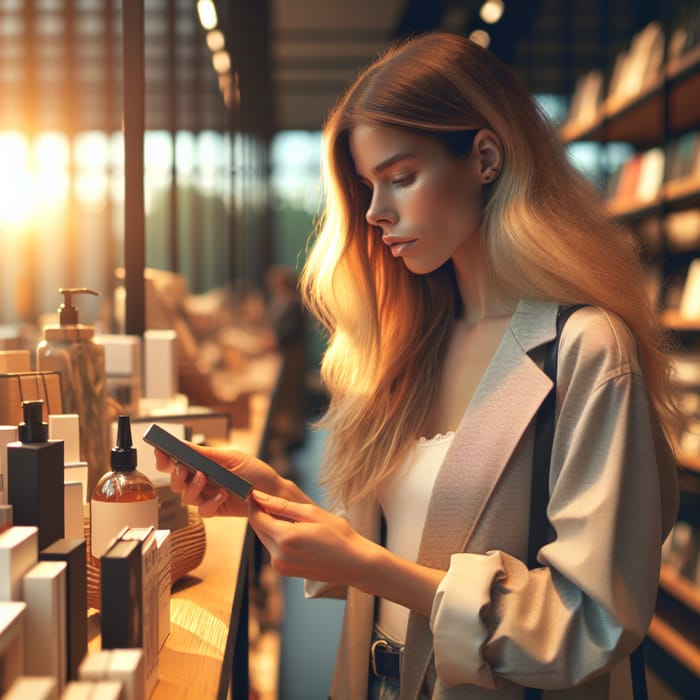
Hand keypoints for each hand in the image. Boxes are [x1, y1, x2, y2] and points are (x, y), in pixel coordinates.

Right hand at [154, 443, 296, 516]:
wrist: (272, 490)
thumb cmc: (254, 471)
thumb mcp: (231, 457)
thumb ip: (206, 454)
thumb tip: (183, 445)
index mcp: (203, 464)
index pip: (177, 462)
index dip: (164, 458)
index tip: (159, 452)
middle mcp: (202, 481)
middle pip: (177, 482)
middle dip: (177, 476)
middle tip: (184, 468)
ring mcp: (207, 496)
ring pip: (186, 497)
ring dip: (193, 488)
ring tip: (204, 479)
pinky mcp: (216, 509)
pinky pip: (203, 511)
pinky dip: (210, 503)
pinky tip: (222, 494)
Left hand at [248, 490, 373, 583]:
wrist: (354, 563)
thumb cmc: (338, 535)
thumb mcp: (311, 513)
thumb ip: (281, 505)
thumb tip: (259, 496)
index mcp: (285, 538)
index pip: (256, 517)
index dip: (253, 502)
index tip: (256, 490)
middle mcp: (278, 555)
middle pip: (258, 529)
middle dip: (261, 513)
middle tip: (271, 498)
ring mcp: (280, 566)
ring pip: (265, 538)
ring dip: (270, 525)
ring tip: (287, 515)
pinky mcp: (284, 571)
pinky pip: (273, 549)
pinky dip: (277, 537)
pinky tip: (293, 530)